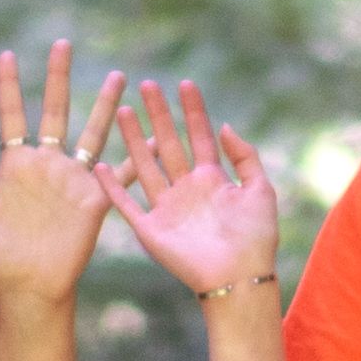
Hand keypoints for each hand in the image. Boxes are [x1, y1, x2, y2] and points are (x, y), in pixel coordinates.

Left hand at [0, 42, 121, 310]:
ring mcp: (73, 180)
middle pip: (55, 111)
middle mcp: (46, 165)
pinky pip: (120, 174)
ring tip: (118, 75)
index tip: (7, 55)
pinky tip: (153, 136)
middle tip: (63, 43)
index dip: (9, 86)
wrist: (29, 289)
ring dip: (105, 105)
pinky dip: (138, 157)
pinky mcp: (95, 200)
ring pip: (93, 132)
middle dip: (59, 77)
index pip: (13, 115)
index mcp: (16, 164)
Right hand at [108, 75, 288, 303]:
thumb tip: (225, 125)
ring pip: (145, 166)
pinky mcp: (151, 229)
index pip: (200, 136)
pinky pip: (126, 205)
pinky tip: (100, 166)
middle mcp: (187, 190)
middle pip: (169, 144)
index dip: (194, 111)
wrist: (239, 276)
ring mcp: (167, 208)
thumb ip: (245, 156)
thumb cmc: (255, 237)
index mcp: (213, 180)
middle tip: (147, 85)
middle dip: (159, 115)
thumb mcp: (260, 189)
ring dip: (134, 139)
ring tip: (124, 111)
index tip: (185, 84)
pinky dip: (113, 188)